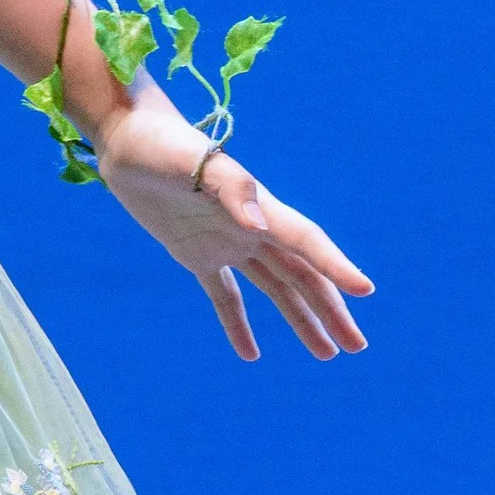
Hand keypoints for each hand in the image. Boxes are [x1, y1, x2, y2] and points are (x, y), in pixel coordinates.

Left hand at [98, 98, 371, 360]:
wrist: (129, 139)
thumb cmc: (166, 144)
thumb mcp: (197, 162)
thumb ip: (232, 190)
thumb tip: (259, 230)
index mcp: (260, 207)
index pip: (307, 242)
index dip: (335, 266)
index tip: (365, 290)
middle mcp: (252, 228)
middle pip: (302, 276)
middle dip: (331, 310)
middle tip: (357, 346)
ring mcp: (226, 242)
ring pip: (275, 289)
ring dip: (301, 320)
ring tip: (327, 354)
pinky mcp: (195, 253)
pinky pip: (224, 296)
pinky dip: (237, 324)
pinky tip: (249, 354)